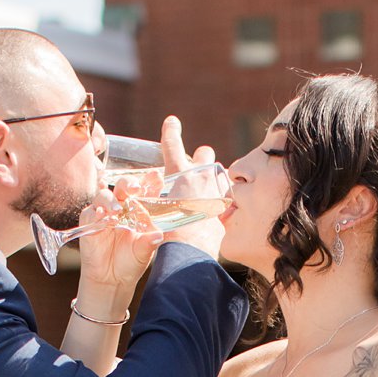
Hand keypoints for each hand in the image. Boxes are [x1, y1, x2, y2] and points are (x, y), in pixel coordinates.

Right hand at [157, 114, 225, 262]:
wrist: (190, 254)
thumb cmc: (167, 235)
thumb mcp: (154, 213)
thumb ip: (154, 200)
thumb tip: (151, 199)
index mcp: (179, 175)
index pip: (172, 145)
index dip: (171, 131)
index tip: (171, 121)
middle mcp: (200, 177)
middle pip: (205, 153)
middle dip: (202, 157)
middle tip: (196, 166)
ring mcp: (216, 190)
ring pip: (219, 174)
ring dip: (212, 179)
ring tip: (205, 193)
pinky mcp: (226, 206)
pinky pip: (225, 197)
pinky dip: (220, 201)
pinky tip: (214, 212)